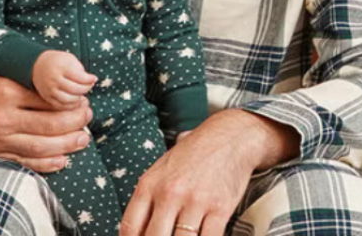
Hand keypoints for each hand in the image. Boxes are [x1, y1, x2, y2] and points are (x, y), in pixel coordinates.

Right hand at [0, 65, 92, 173]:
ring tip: (83, 139)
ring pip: (38, 147)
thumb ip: (30, 79)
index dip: (71, 102)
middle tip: (88, 116)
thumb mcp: (3, 71)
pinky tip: (62, 160)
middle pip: (48, 125)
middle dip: (74, 122)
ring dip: (66, 144)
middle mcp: (3, 118)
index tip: (84, 98)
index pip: (48, 100)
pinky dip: (44, 164)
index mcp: (7, 92)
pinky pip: (21, 162)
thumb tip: (65, 82)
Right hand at [32, 49, 95, 108]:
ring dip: (78, 98)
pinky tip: (75, 101)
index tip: (95, 78)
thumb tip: (89, 81)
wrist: (38, 65)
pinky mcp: (47, 97)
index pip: (80, 77)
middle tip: (90, 85)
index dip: (90, 79)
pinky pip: (60, 106)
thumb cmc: (58, 61)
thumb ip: (79, 69)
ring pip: (68, 100)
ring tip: (82, 93)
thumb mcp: (70, 59)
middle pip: (75, 89)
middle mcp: (55, 80)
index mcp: (62, 68)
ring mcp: (50, 90)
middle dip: (86, 89)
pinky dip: (70, 106)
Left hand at [120, 108, 299, 235]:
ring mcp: (195, 201)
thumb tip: (137, 231)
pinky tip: (201, 235)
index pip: (129, 228)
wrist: (232, 135)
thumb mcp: (163, 167)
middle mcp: (170, 193)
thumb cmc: (196, 152)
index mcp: (150, 184)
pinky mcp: (220, 208)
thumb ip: (149, 198)